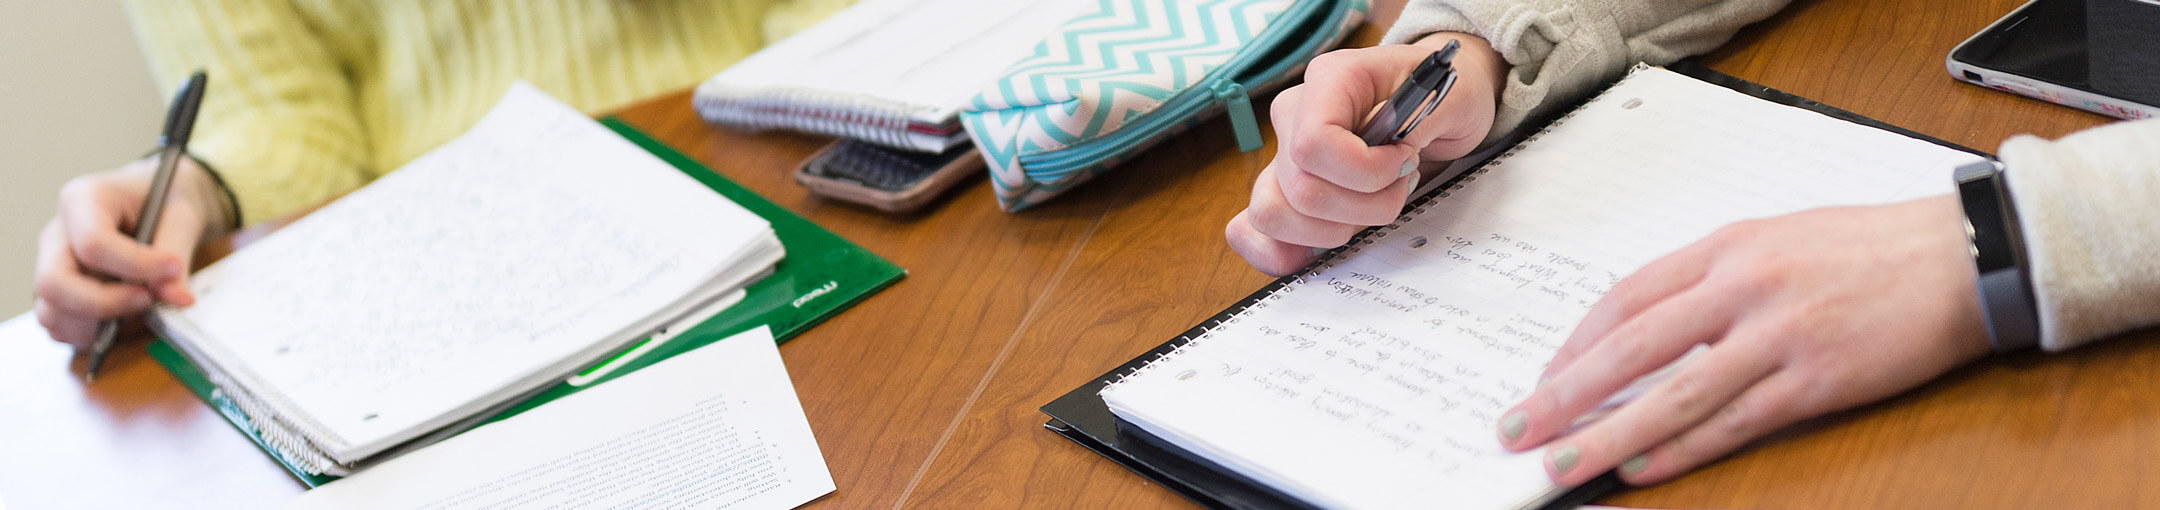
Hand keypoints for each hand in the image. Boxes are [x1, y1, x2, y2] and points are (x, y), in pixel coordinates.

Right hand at [33, 156, 231, 348]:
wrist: (159, 199)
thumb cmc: (164, 200)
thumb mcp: (180, 215)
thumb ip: (176, 253)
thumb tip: (175, 298)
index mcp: (82, 199)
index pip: (92, 243)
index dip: (135, 265)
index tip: (173, 269)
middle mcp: (56, 234)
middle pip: (54, 282)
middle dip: (102, 303)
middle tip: (148, 300)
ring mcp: (52, 264)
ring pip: (50, 310)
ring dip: (96, 324)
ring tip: (140, 310)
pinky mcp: (60, 291)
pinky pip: (59, 325)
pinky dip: (90, 334)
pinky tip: (125, 319)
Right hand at [1227, 32, 1509, 275]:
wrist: (1438, 105)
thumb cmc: (1444, 96)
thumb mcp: (1454, 97)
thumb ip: (1422, 122)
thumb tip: (1390, 157)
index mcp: (1329, 80)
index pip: (1312, 144)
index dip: (1363, 172)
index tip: (1403, 163)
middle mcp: (1293, 115)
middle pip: (1300, 189)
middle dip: (1361, 209)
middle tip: (1399, 188)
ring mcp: (1282, 154)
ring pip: (1271, 214)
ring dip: (1328, 231)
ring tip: (1367, 211)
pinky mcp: (1282, 189)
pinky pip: (1251, 229)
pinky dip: (1279, 251)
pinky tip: (1314, 252)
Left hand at [1495, 195, 1992, 485]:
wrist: (1963, 255)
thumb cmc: (1868, 247)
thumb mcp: (1776, 237)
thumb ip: (1711, 277)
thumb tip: (1645, 326)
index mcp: (1726, 246)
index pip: (1627, 299)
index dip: (1576, 345)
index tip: (1544, 378)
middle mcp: (1743, 286)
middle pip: (1631, 348)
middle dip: (1565, 393)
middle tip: (1518, 427)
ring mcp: (1779, 335)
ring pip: (1672, 395)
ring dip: (1608, 434)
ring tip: (1563, 463)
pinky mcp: (1817, 380)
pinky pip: (1732, 423)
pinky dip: (1681, 450)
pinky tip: (1642, 468)